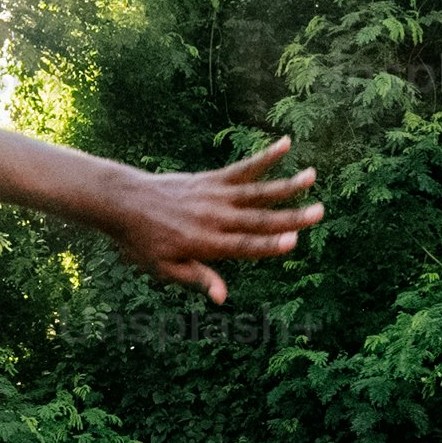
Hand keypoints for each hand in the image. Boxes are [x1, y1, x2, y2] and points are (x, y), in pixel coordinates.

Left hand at [99, 135, 325, 303]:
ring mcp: (214, 195)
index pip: (244, 247)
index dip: (269, 245)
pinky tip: (285, 145)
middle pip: (258, 218)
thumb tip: (223, 297)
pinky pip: (242, 168)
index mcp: (206, 243)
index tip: (294, 241)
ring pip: (256, 190)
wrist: (122, 202)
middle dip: (291, 216)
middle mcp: (214, 217)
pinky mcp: (211, 179)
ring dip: (286, 184)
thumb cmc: (142, 242)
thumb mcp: (163, 269)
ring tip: (312, 176)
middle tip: (319, 212)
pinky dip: (264, 157)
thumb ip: (197, 278)